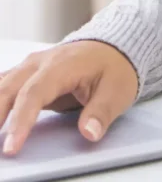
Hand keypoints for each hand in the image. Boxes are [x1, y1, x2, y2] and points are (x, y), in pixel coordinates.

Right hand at [0, 41, 137, 155]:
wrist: (114, 47)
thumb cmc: (115, 68)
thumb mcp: (117, 90)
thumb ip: (102, 111)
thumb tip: (89, 132)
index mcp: (63, 65)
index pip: (35, 93)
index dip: (21, 120)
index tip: (12, 147)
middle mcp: (41, 62)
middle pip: (9, 88)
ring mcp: (32, 66)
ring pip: (2, 85)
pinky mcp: (28, 74)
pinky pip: (4, 84)